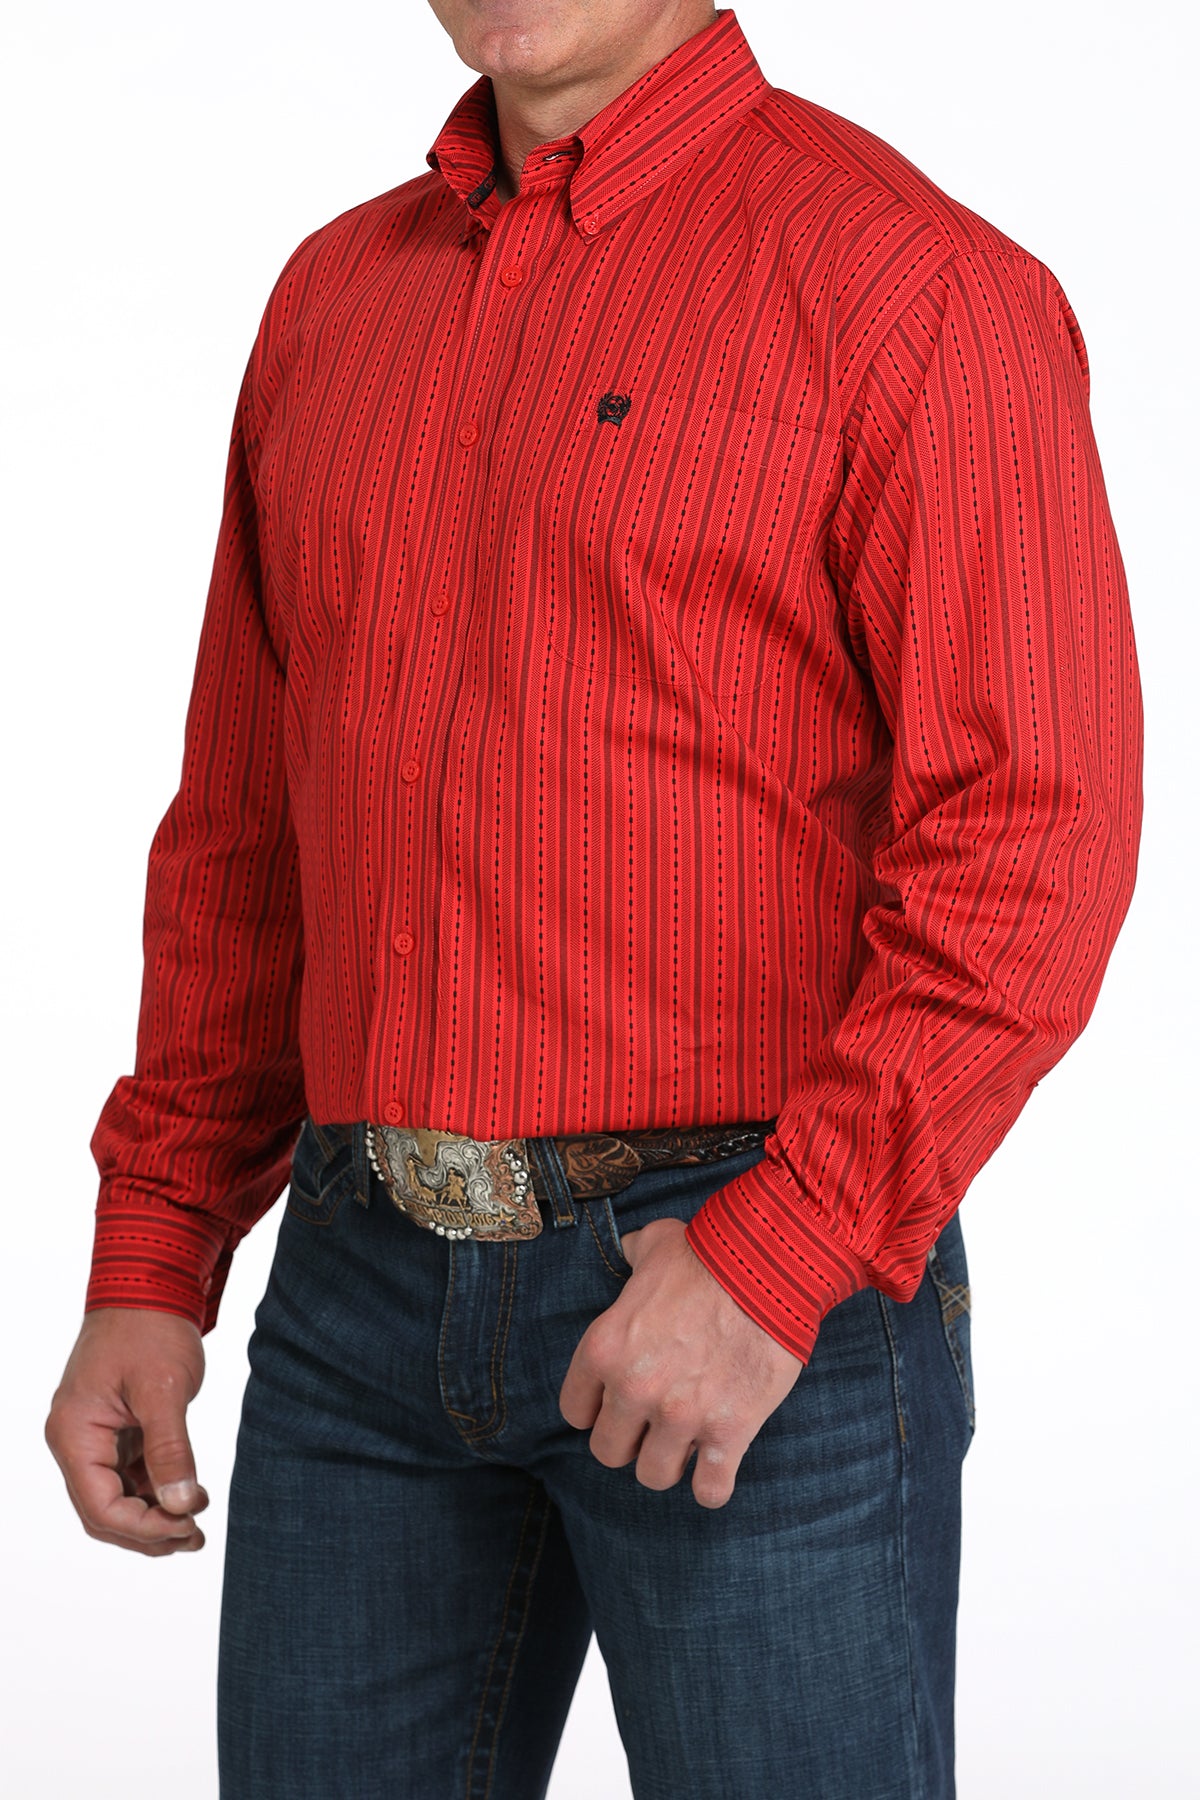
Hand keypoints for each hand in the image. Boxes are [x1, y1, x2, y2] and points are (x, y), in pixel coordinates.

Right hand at [45, 1307, 208, 1554]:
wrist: (150, 1283)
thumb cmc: (150, 1327)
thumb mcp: (164, 1390)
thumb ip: (170, 1451)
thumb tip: (181, 1507)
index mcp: (74, 1434)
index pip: (100, 1506)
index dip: (143, 1527)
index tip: (186, 1526)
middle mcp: (76, 1440)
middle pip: (102, 1511)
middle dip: (147, 1531)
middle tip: (194, 1538)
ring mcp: (93, 1436)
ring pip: (115, 1497)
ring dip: (153, 1516)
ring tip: (194, 1527)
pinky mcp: (114, 1428)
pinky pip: (127, 1475)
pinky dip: (155, 1491)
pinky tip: (185, 1498)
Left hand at [559, 1217, 803, 1507]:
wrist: (768, 1265)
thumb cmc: (708, 1252)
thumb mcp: (654, 1244)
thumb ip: (633, 1253)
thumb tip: (629, 1248)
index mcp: (604, 1349)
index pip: (575, 1411)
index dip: (598, 1409)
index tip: (618, 1402)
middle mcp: (633, 1389)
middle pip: (609, 1452)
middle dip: (630, 1440)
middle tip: (655, 1422)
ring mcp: (680, 1415)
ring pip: (654, 1476)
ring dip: (670, 1462)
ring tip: (687, 1440)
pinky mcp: (728, 1431)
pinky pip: (709, 1490)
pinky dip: (713, 1485)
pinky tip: (718, 1466)